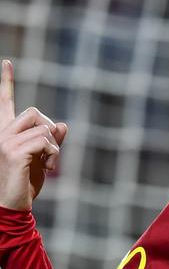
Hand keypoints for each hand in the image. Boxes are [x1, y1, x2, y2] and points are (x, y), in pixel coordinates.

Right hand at [0, 60, 67, 210]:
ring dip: (54, 147)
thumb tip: (63, 125)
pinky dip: (53, 153)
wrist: (13, 205)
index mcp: (6, 132)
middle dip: (50, 130)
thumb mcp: (44, 158)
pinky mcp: (12, 152)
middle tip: (49, 152)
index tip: (8, 62)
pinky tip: (49, 168)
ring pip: (44, 127)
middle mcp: (2, 133)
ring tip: (48, 164)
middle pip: (36, 112)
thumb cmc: (26, 183)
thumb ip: (52, 140)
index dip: (6, 81)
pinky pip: (45, 141)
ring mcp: (4, 142)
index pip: (5, 102)